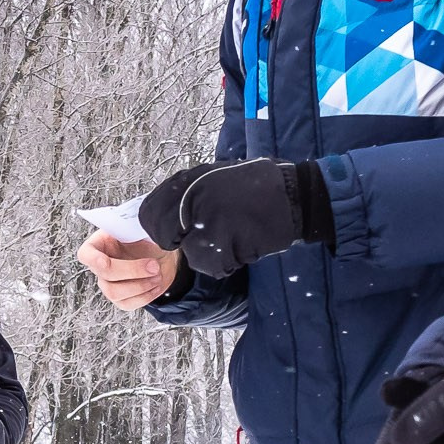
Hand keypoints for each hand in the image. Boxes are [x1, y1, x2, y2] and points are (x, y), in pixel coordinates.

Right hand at [76, 231, 180, 311]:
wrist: (160, 254)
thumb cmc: (147, 238)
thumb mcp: (140, 227)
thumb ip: (134, 227)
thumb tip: (142, 227)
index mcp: (99, 244)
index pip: (86, 255)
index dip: (95, 260)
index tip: (109, 260)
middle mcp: (100, 266)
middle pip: (105, 276)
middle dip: (133, 271)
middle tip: (153, 265)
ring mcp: (109, 284)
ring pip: (115, 293)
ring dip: (141, 285)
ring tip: (157, 274)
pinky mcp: (121, 298)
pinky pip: (128, 304)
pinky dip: (146, 295)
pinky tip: (155, 283)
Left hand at [135, 159, 330, 278]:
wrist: (294, 195)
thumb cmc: (256, 187)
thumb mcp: (214, 178)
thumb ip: (185, 195)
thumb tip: (162, 218)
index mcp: (187, 181)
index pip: (149, 213)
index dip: (160, 229)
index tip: (176, 232)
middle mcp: (191, 199)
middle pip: (166, 237)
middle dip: (185, 242)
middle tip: (210, 236)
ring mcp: (206, 221)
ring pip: (192, 255)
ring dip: (211, 254)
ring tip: (235, 236)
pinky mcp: (224, 243)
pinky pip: (213, 265)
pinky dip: (229, 261)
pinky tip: (245, 245)